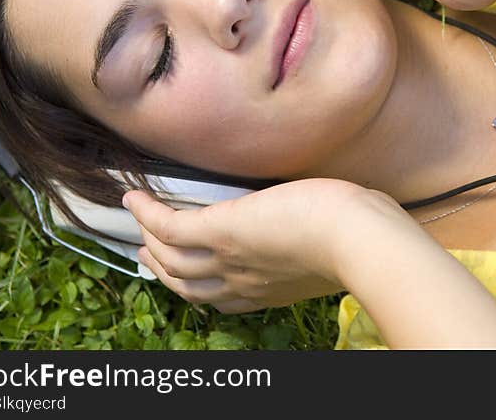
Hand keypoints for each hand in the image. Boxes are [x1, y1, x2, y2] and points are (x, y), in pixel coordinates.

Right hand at [123, 178, 400, 312]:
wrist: (359, 239)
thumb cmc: (361, 238)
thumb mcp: (333, 246)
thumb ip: (319, 242)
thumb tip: (329, 222)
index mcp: (270, 289)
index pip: (225, 297)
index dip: (202, 286)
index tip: (190, 272)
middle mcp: (245, 281)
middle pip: (190, 285)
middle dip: (167, 272)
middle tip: (148, 253)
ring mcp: (229, 257)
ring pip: (174, 260)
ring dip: (151, 241)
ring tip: (138, 222)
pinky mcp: (222, 230)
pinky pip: (170, 226)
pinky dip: (148, 214)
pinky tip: (134, 197)